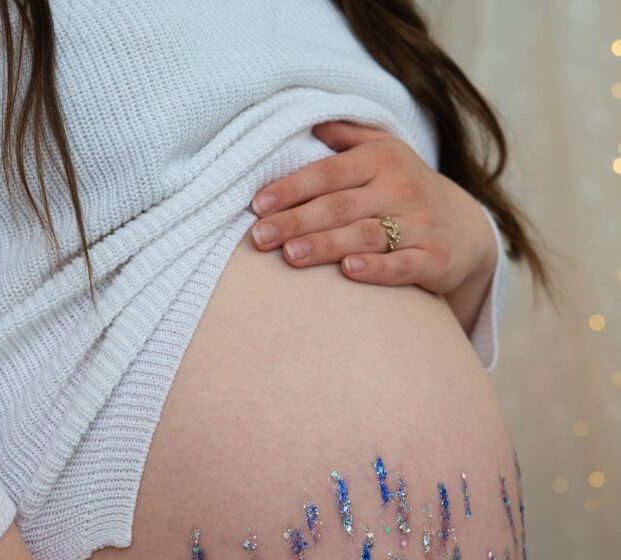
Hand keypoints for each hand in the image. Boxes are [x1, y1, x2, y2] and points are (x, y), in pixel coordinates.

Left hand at [250, 119, 496, 295]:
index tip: (258, 205)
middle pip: (340, 206)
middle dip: (297, 221)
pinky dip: (376, 269)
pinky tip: (349, 271)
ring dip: (326, 245)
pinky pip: (402, 265)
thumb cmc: (408, 190)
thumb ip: (349, 136)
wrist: (467, 229)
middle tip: (261, 237)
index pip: (328, 172)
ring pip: (365, 235)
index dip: (292, 188)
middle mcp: (400, 189)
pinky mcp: (433, 259)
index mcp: (381, 160)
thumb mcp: (386, 152)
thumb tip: (312, 122)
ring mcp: (418, 226)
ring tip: (290, 256)